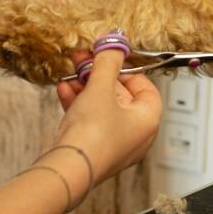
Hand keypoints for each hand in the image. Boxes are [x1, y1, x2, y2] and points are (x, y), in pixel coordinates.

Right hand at [55, 48, 161, 184]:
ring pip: (102, 108)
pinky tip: (64, 90)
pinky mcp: (93, 151)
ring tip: (71, 72)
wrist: (68, 169)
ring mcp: (113, 145)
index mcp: (148, 121)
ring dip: (86, 87)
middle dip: (100, 75)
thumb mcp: (101, 87)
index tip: (111, 57)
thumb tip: (115, 45)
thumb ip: (108, 62)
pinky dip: (78, 104)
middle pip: (121, 96)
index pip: (146, 88)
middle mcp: (135, 135)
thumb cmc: (93, 134)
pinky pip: (89, 121)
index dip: (128, 70)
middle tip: (85, 59)